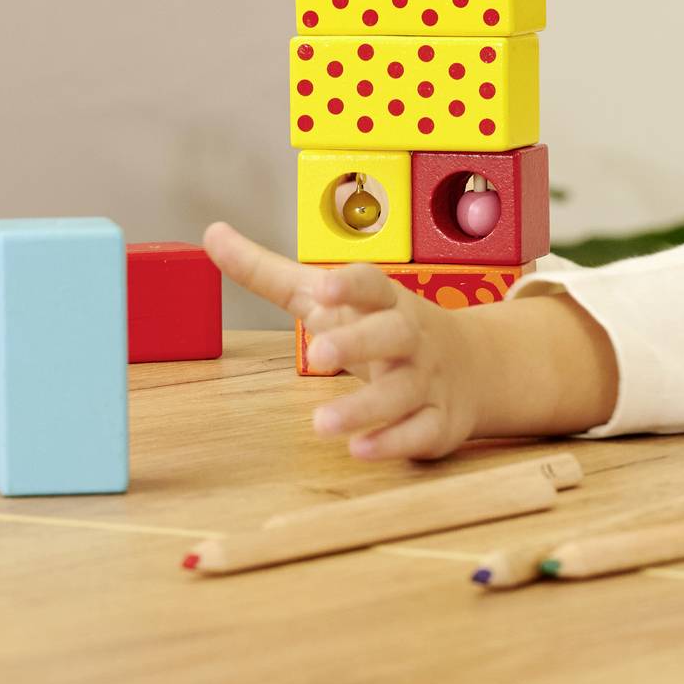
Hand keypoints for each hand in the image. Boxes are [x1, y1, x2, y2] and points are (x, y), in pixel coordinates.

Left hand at [202, 221, 480, 460]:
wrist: (472, 367)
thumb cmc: (379, 325)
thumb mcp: (327, 298)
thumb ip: (268, 272)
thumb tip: (211, 234)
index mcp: (384, 301)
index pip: (374, 284)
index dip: (351, 284)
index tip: (324, 285)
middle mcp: (411, 337)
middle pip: (394, 333)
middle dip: (359, 342)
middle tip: (318, 353)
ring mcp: (428, 380)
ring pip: (403, 391)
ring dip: (365, 406)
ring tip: (322, 423)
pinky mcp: (438, 421)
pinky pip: (421, 431)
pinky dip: (394, 441)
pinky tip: (359, 449)